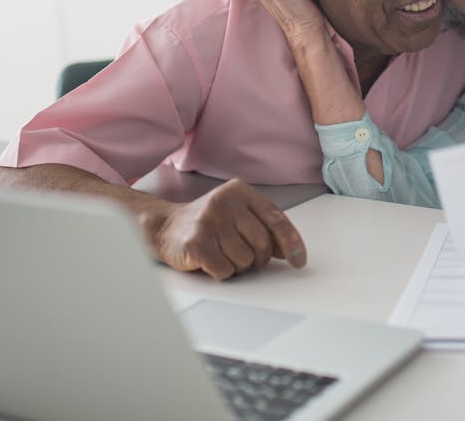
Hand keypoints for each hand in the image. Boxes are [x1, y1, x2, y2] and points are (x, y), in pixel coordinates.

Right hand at [139, 179, 306, 279]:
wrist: (165, 227)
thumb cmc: (208, 223)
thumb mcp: (239, 215)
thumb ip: (264, 227)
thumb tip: (291, 251)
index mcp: (240, 191)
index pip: (276, 219)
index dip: (292, 243)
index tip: (299, 261)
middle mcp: (224, 202)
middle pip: (262, 243)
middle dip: (258, 259)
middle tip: (245, 258)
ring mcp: (209, 221)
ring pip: (245, 260)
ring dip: (238, 267)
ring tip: (223, 255)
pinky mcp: (196, 242)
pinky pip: (225, 270)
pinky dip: (222, 272)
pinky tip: (211, 261)